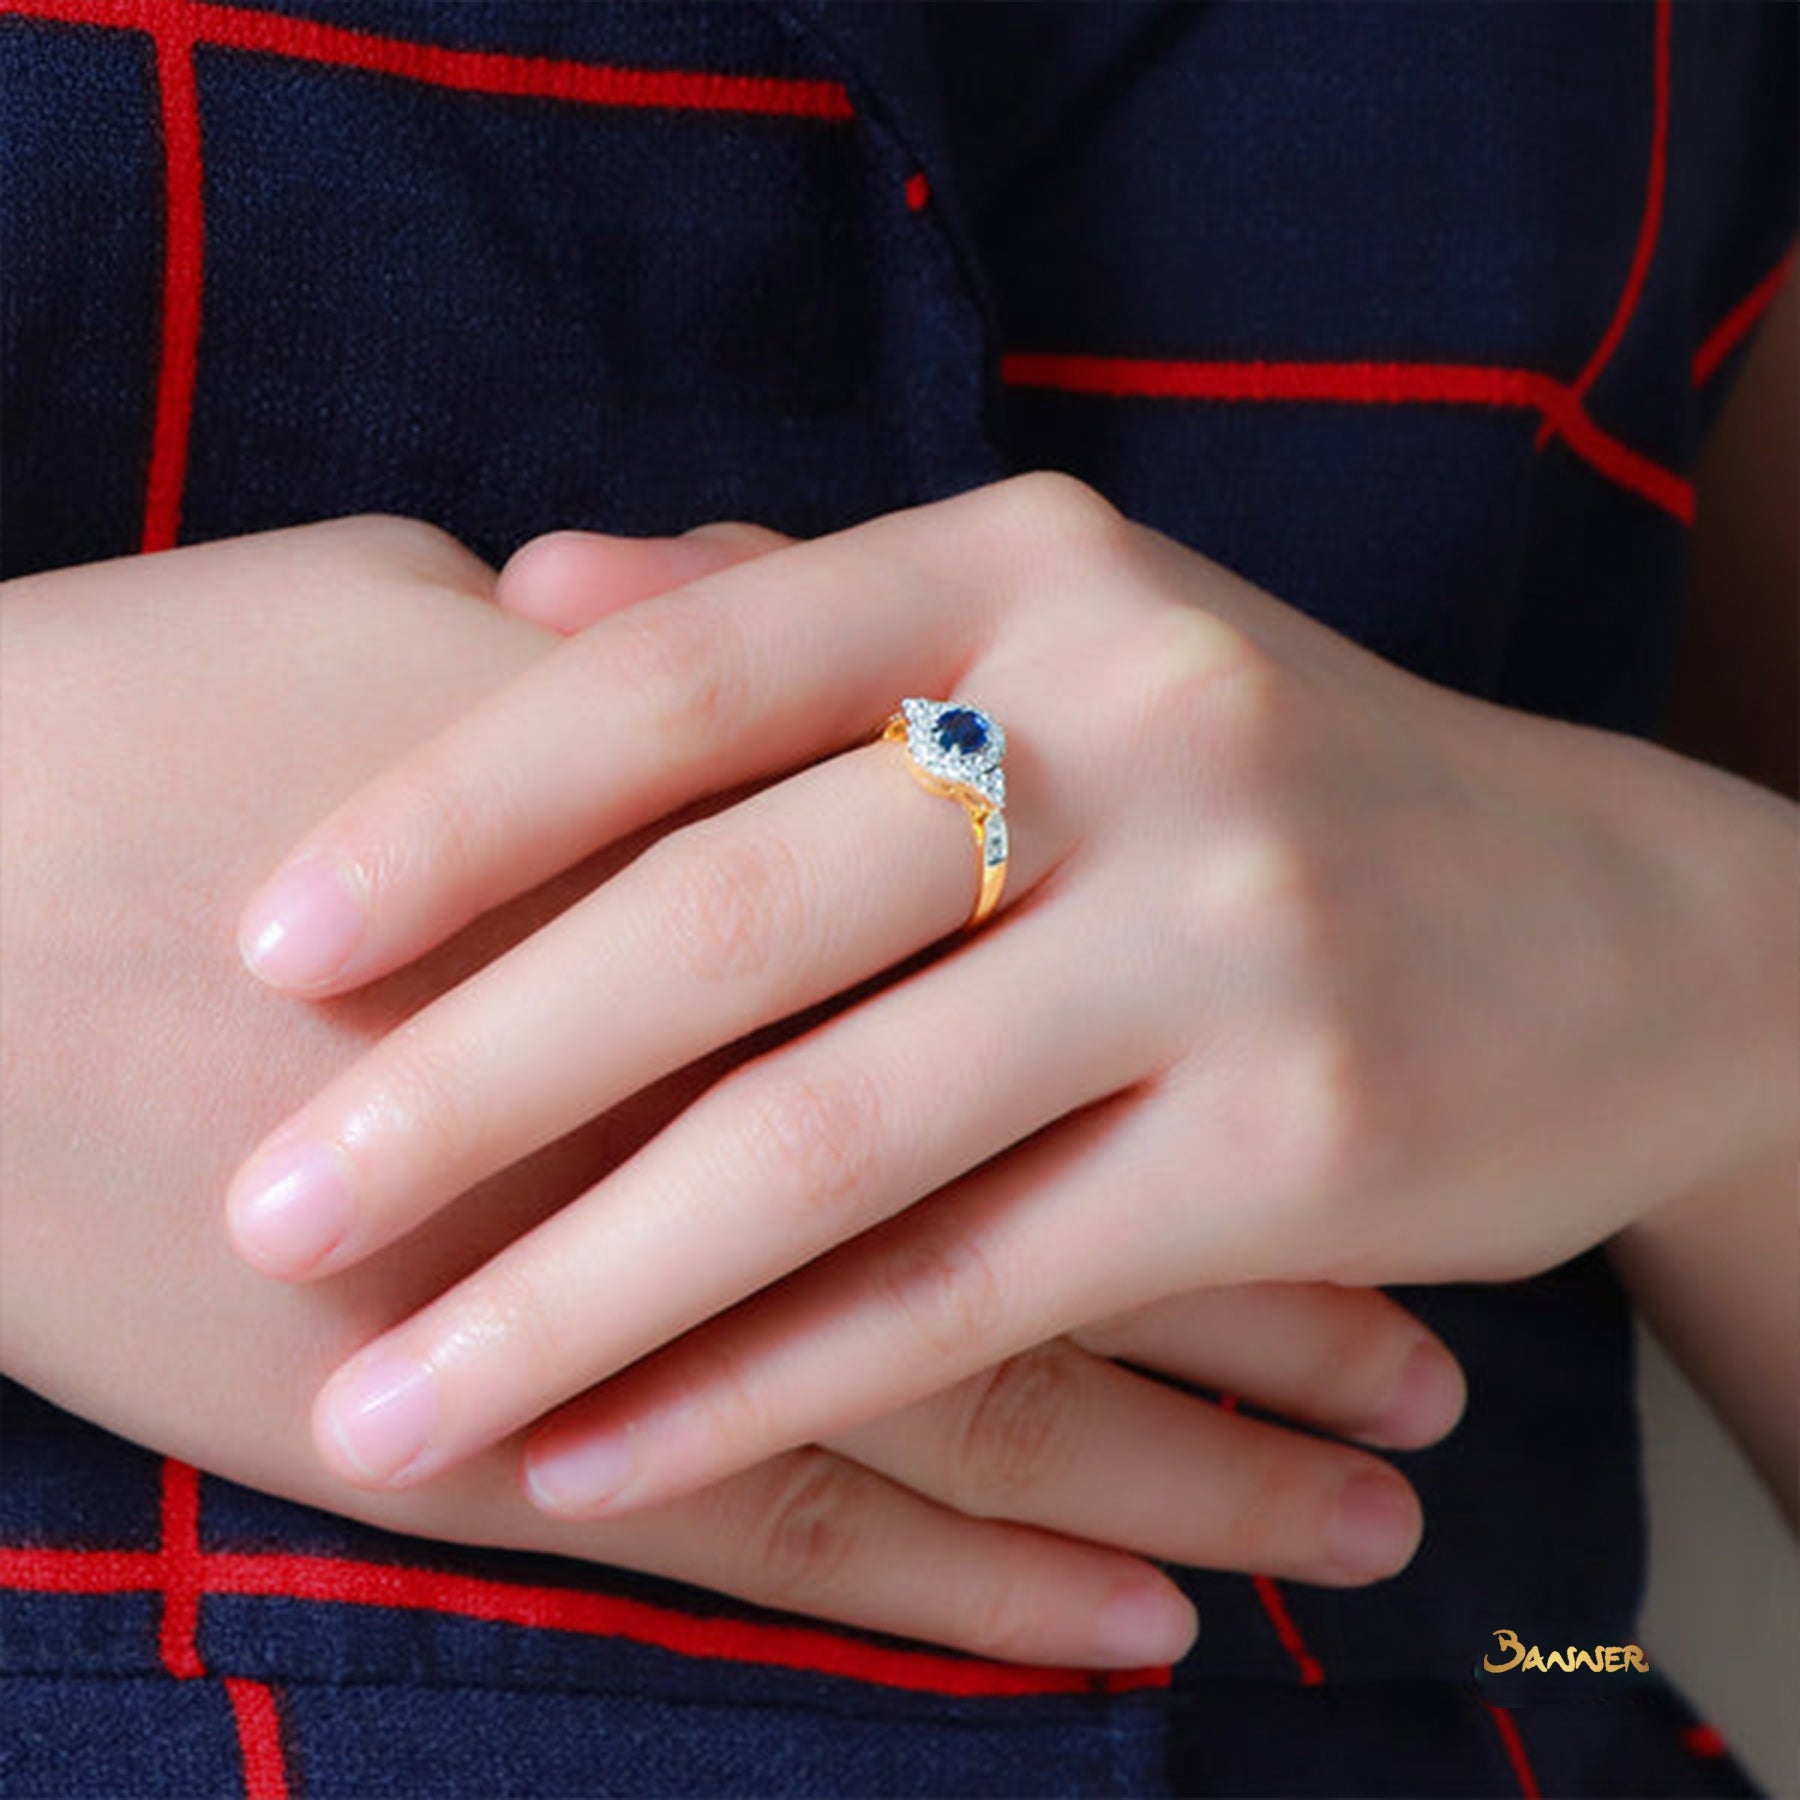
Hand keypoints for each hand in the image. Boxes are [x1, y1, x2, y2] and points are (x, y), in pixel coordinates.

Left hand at [225, 471, 1789, 1525]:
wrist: (1606, 919)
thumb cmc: (1255, 776)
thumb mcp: (1048, 631)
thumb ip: (792, 605)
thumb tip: (528, 585)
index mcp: (1032, 566)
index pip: (685, 679)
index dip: (457, 813)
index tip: (273, 944)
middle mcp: (1140, 719)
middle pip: (733, 923)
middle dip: (470, 1088)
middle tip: (269, 1209)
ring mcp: (1236, 933)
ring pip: (838, 1142)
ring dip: (584, 1292)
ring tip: (392, 1405)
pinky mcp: (1308, 1139)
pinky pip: (974, 1292)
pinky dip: (770, 1385)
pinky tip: (609, 1454)